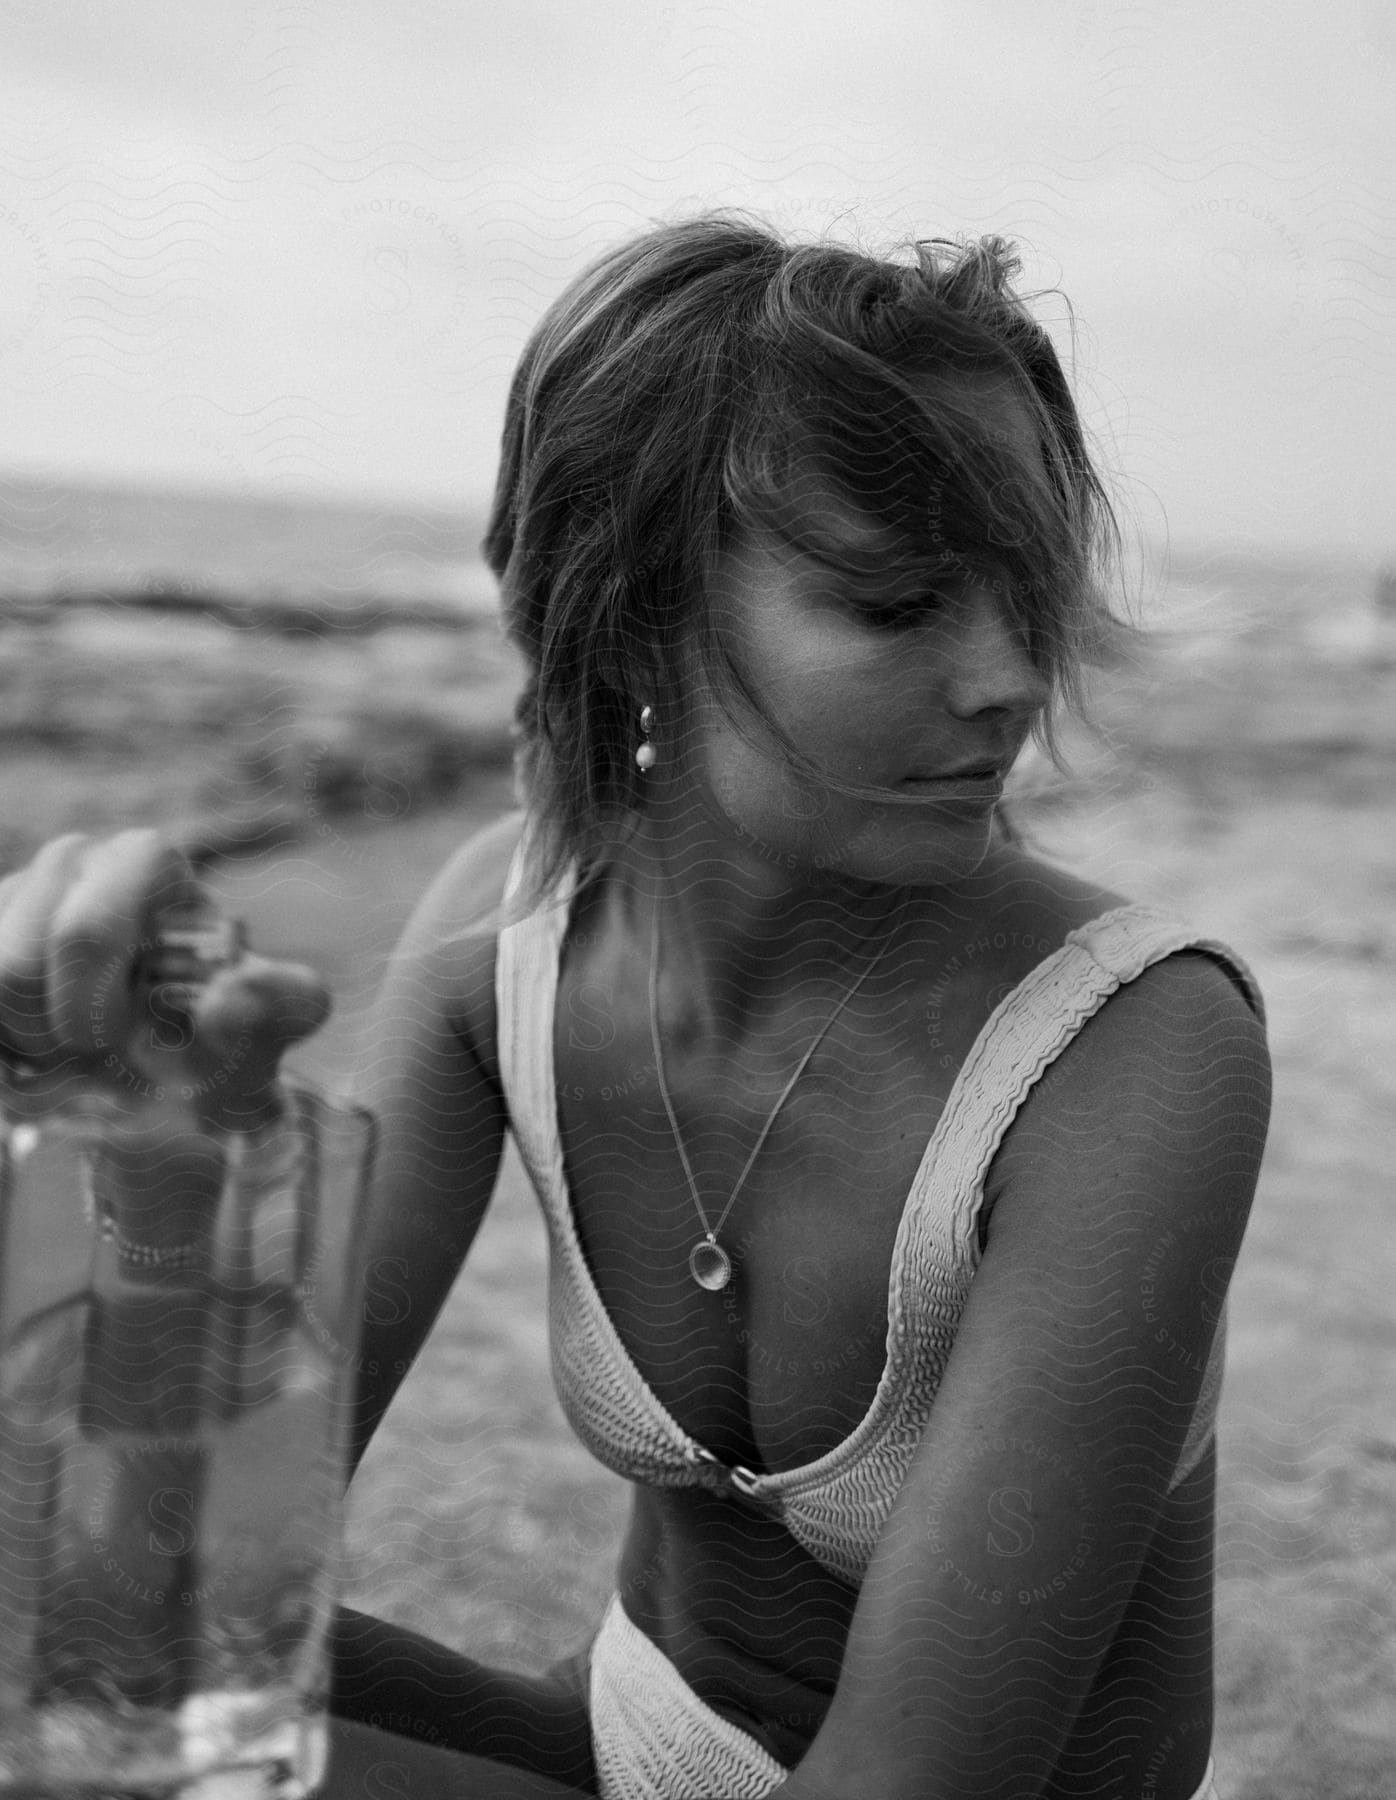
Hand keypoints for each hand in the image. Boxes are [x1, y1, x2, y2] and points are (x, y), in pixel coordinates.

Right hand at [0, 830, 328, 1127]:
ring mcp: (14, 893)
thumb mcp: (268, 1033)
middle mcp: (73, 860)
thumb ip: (284, 1006)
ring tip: (68, 1058)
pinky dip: (0, 1055)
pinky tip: (33, 1057)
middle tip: (94, 1058)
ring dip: (20, 1051)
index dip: (89, 1011)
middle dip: (51, 1038)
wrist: (169, 1077)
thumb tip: (233, 994)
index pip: (85, 934)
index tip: (116, 1044)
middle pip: (15, 965)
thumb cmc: (221, 1042)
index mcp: (148, 863)